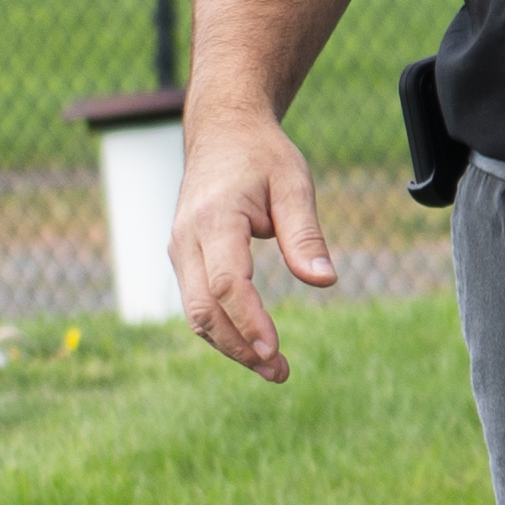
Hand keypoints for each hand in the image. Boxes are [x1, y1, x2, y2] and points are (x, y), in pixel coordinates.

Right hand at [168, 105, 334, 381]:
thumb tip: (324, 281)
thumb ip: (305, 235)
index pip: (227, 282)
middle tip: (279, 371)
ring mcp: (180, 250)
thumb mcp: (293, 184)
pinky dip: (223, 329)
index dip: (249, 321)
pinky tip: (254, 345)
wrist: (222, 132)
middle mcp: (187, 238)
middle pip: (204, 308)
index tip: (275, 350)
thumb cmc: (262, 156)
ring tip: (274, 368)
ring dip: (231, 345)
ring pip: (196, 313)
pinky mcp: (184, 259)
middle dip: (239, 346)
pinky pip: (198, 303)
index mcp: (215, 218)